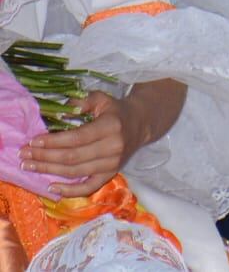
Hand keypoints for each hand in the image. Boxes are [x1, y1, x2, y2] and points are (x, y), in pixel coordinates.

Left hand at [21, 91, 137, 196]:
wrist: (141, 124)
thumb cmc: (117, 111)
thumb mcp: (103, 99)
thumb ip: (83, 102)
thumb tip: (61, 110)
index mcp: (111, 127)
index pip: (77, 138)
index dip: (53, 142)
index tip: (33, 141)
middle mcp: (113, 148)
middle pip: (72, 157)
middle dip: (45, 157)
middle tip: (24, 155)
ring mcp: (112, 164)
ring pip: (75, 172)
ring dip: (49, 170)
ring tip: (30, 166)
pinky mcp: (111, 174)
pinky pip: (88, 187)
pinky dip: (69, 191)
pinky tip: (51, 187)